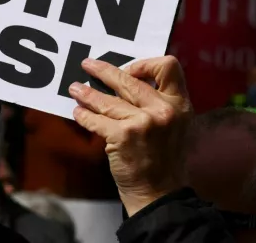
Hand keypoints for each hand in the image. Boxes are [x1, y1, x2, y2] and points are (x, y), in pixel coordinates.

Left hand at [69, 56, 191, 215]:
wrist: (160, 192)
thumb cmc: (164, 158)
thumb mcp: (174, 125)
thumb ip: (157, 101)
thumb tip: (125, 78)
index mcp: (180, 104)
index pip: (168, 66)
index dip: (144, 63)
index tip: (128, 70)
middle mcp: (164, 110)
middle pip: (128, 79)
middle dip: (103, 70)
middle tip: (88, 65)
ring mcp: (143, 122)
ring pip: (106, 99)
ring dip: (86, 93)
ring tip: (75, 89)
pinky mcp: (123, 136)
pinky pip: (95, 119)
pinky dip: (83, 116)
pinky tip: (78, 113)